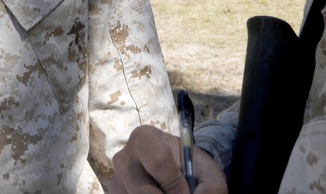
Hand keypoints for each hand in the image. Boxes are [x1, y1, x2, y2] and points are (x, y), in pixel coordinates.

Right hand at [111, 125, 226, 193]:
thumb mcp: (208, 174)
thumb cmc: (191, 169)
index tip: (187, 192)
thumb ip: (210, 187)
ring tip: (170, 192)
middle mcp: (123, 158)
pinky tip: (160, 193)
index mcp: (145, 138)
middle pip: (143, 191)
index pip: (158, 162)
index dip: (175, 185)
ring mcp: (115, 180)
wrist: (176, 174)